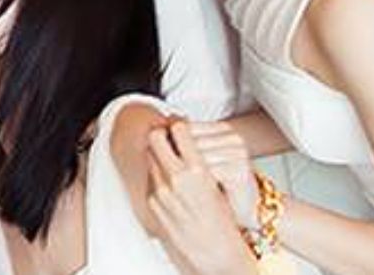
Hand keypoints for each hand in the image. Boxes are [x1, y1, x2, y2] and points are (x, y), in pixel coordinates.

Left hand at [147, 120, 256, 274]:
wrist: (217, 251)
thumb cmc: (223, 216)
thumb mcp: (216, 180)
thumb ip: (198, 158)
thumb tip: (182, 132)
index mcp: (199, 171)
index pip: (181, 131)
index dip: (177, 123)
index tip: (177, 122)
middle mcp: (178, 178)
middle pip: (157, 139)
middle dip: (160, 133)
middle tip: (165, 132)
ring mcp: (162, 190)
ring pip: (150, 156)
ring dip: (156, 153)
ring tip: (166, 154)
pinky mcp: (153, 203)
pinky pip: (149, 178)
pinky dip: (155, 173)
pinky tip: (166, 177)